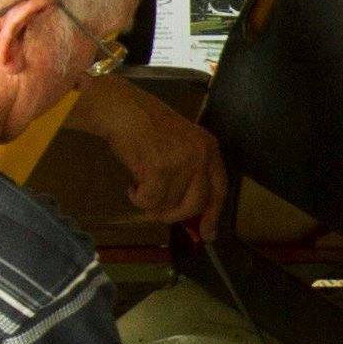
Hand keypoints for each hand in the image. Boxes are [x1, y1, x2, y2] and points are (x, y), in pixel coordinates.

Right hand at [87, 81, 229, 238]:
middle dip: (175, 215)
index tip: (208, 233)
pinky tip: (132, 187)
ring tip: (140, 186)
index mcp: (208, 148)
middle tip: (158, 214)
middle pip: (196, 204)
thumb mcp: (181, 144)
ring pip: (169, 205)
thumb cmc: (146, 126)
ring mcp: (181, 163)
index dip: (214, 214)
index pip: (219, 189)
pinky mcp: (159, 169)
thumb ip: (190, 173)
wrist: (122, 110)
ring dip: (150, 203)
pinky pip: (150, 201)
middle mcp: (200, 156)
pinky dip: (138, 199)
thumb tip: (190, 212)